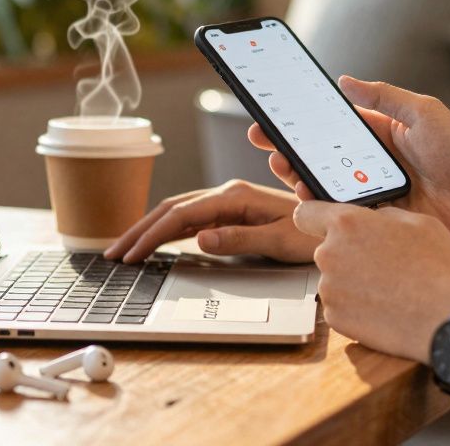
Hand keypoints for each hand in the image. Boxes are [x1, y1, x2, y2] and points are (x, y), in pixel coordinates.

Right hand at [103, 180, 318, 263]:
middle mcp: (228, 194)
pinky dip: (166, 230)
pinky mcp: (231, 212)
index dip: (151, 235)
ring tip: (125, 249)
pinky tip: (155, 241)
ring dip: (148, 229)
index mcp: (235, 196)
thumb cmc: (314, 234)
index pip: (180, 216)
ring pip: (177, 212)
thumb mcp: (279, 240)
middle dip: (139, 231)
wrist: (337, 223)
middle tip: (112, 254)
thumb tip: (200, 239)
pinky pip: (189, 218)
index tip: (130, 254)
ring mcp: (228, 202)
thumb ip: (239, 238)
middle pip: (171, 209)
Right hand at [252, 76, 449, 249]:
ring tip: (284, 165)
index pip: (328, 123)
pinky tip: (306, 196)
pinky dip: (318, 205)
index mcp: (377, 134)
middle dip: (285, 146)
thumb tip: (346, 80)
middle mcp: (366, 163)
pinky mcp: (372, 219)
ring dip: (296, 174)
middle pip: (315, 154)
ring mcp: (367, 192)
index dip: (299, 118)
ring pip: (321, 183)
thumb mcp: (425, 112)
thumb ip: (386, 96)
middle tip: (263, 140)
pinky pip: (338, 212)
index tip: (272, 112)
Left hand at [294, 202, 449, 362]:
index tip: (323, 226)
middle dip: (348, 254)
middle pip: (327, 249)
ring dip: (354, 282)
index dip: (315, 218)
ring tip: (391, 290)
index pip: (306, 213)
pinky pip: (341, 306)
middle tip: (383, 264)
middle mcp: (329, 254)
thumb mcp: (418, 222)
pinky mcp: (335, 319)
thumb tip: (372, 220)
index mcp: (347, 224)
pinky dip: (357, 308)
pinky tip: (386, 309)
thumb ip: (383, 216)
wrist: (449, 318)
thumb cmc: (440, 267)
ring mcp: (330, 289)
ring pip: (335, 280)